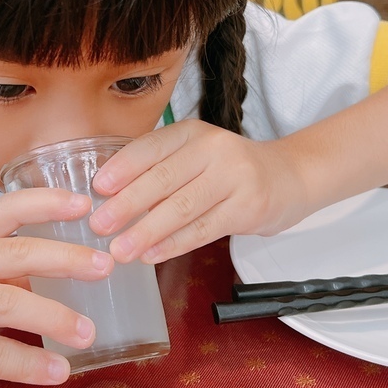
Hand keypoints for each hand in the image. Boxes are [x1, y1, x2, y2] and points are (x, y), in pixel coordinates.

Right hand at [0, 189, 112, 387]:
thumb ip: (2, 264)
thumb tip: (66, 268)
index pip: (5, 208)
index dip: (46, 202)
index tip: (86, 204)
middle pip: (15, 253)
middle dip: (66, 259)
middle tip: (105, 266)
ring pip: (8, 304)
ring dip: (55, 318)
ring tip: (88, 333)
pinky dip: (29, 365)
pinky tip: (58, 370)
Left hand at [89, 120, 301, 263]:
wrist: (290, 176)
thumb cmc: (231, 168)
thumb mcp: (196, 154)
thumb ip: (160, 168)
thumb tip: (110, 197)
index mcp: (192, 132)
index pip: (152, 147)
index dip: (123, 167)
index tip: (97, 188)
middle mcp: (214, 149)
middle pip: (164, 178)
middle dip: (128, 204)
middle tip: (99, 225)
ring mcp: (234, 178)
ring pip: (183, 207)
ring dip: (147, 231)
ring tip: (120, 249)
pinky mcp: (248, 208)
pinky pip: (204, 229)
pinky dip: (174, 244)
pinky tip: (152, 255)